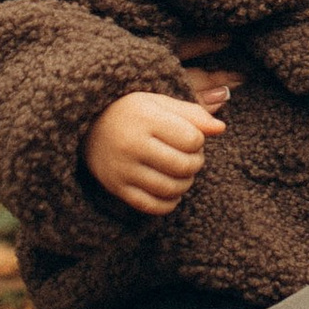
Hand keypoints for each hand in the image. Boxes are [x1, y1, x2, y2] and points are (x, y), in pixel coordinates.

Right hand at [84, 87, 223, 211]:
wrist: (87, 127)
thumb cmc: (130, 112)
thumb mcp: (159, 103)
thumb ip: (192, 113)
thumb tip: (221, 129)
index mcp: (144, 117)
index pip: (191, 139)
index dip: (199, 140)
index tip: (190, 137)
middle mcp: (131, 144)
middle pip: (183, 165)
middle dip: (196, 163)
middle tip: (191, 156)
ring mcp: (122, 169)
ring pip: (170, 188)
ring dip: (186, 183)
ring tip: (181, 172)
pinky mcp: (117, 188)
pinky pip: (153, 206)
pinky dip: (169, 202)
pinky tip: (171, 191)